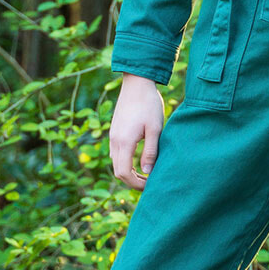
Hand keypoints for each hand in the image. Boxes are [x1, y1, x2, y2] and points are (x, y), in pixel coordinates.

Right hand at [110, 73, 163, 189]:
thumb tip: (148, 173)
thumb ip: (151, 152)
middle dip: (132, 181)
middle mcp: (114, 141)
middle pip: (118, 171)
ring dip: (128, 172)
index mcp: (124, 142)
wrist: (137, 83)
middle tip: (149, 184)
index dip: (136, 184)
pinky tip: (138, 160)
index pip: (124, 173)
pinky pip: (116, 153)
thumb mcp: (155, 129)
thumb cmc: (149, 105)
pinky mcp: (115, 131)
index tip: (150, 186)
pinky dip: (125, 162)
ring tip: (146, 174)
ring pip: (116, 163)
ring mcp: (113, 136)